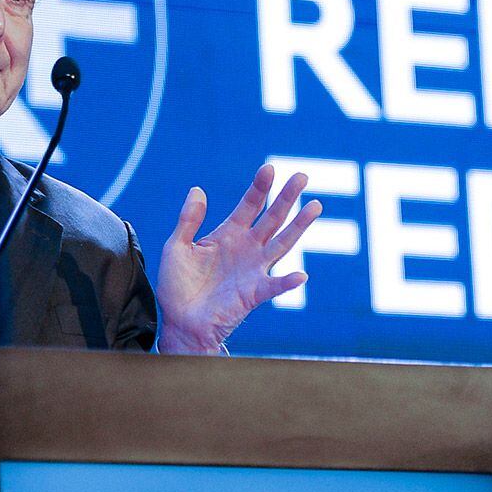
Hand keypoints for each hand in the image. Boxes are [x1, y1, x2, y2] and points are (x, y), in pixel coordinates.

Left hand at [155, 164, 321, 353]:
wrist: (180, 322)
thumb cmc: (177, 286)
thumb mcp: (176, 247)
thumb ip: (188, 220)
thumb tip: (198, 189)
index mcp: (228, 234)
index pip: (249, 205)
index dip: (259, 187)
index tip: (269, 169)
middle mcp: (246, 248)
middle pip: (272, 218)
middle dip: (287, 197)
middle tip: (302, 176)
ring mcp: (253, 270)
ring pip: (282, 243)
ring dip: (298, 226)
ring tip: (315, 207)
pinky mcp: (253, 294)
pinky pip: (274, 287)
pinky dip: (287, 282)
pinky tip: (300, 276)